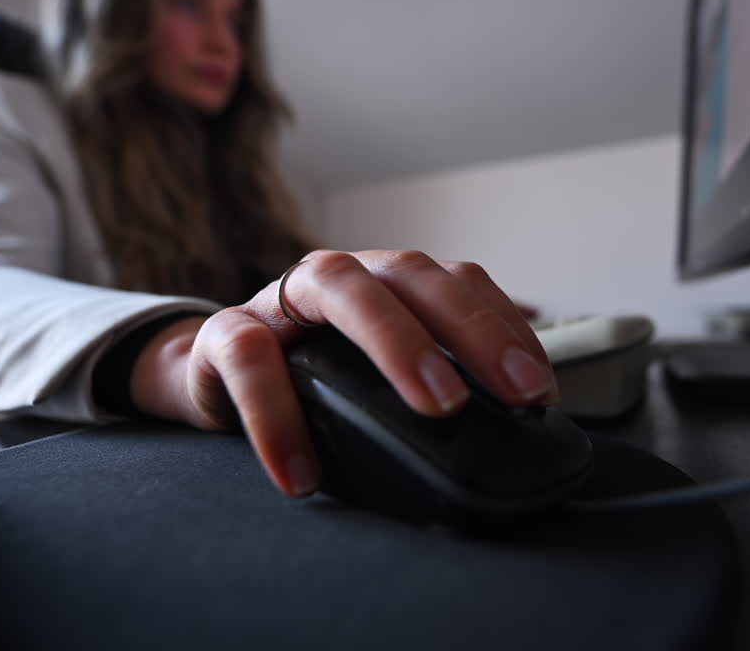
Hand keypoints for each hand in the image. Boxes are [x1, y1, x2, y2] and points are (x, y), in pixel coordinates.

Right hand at [127, 250, 558, 496]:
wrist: (208, 377)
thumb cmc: (309, 377)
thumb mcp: (374, 377)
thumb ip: (430, 385)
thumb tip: (508, 435)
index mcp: (387, 282)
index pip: (458, 282)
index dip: (504, 329)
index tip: (540, 391)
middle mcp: (342, 276)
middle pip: (413, 275)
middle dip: (472, 329)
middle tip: (514, 394)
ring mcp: (282, 297)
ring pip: (341, 288)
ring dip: (396, 342)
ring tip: (437, 408)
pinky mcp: (225, 334)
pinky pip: (251, 360)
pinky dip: (278, 416)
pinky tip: (302, 474)